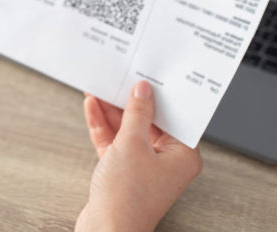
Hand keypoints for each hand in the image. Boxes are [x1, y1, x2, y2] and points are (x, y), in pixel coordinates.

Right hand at [76, 81, 202, 231]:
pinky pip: (115, 143)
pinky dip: (104, 127)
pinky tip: (93, 108)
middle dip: (130, 101)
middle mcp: (166, 162)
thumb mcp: (132, 144)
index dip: (159, 95)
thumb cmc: (127, 199)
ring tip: (100, 89)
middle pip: (148, 122)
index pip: (173, 117)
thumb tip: (143, 92)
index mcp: (182, 156)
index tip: (148, 76)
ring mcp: (144, 168)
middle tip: (121, 78)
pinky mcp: (123, 173)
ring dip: (112, 111)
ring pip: (128, 131)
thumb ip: (137, 113)